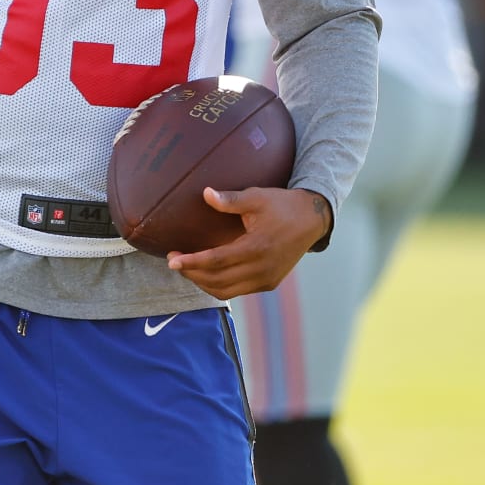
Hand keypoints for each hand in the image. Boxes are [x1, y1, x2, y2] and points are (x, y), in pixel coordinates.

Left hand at [165, 187, 330, 299]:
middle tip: (173, 261)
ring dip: (203, 283)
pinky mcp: (269, 283)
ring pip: (226, 291)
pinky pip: (237, 291)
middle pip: (217, 280)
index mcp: (257, 247)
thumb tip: (206, 193)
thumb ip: (230, 200)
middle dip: (192, 273)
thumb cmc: (282, 205)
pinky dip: (218, 286)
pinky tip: (207, 273)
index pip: (216, 261)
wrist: (312, 220)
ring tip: (187, 268)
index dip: (191, 262)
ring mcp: (266, 279)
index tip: (172, 259)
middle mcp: (261, 269)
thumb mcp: (257, 197)